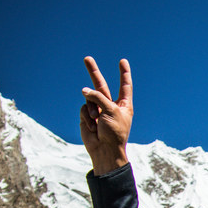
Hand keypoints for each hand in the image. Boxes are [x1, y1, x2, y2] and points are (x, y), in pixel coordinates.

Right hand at [79, 56, 132, 174]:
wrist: (104, 150)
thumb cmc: (114, 132)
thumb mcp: (111, 110)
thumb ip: (98, 97)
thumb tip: (84, 90)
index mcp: (123, 104)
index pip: (124, 85)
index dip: (123, 73)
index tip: (123, 61)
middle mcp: (110, 105)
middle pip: (101, 85)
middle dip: (93, 72)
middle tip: (87, 58)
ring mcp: (98, 110)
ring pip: (89, 98)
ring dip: (91, 109)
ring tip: (97, 120)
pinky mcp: (88, 116)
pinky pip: (84, 109)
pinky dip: (87, 117)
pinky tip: (93, 127)